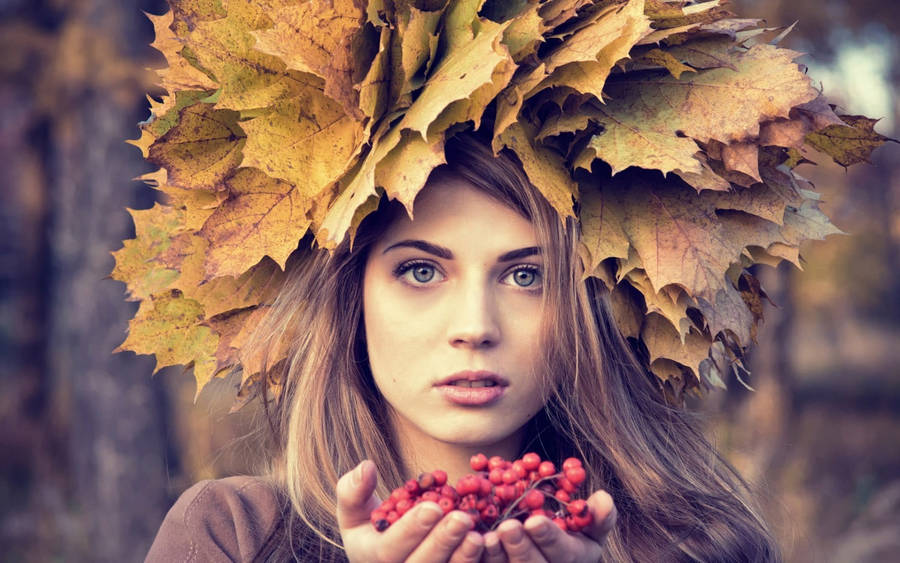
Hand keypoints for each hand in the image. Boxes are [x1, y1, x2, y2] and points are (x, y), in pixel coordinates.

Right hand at [337, 460, 486, 561]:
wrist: (385, 554)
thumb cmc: (371, 526)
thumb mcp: (354, 509)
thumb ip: (353, 490)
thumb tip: (366, 467)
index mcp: (372, 557)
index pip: (391, 549)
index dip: (412, 529)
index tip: (432, 507)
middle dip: (442, 542)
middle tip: (461, 518)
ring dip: (463, 557)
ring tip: (477, 534)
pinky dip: (474, 561)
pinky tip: (489, 544)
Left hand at [479, 490, 616, 561]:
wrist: (546, 541)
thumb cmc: (572, 528)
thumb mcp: (590, 524)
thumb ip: (599, 515)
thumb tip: (604, 499)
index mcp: (574, 557)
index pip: (561, 551)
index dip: (547, 538)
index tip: (534, 521)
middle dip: (520, 547)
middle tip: (507, 527)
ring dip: (497, 555)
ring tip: (488, 536)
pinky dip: (480, 557)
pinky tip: (472, 542)